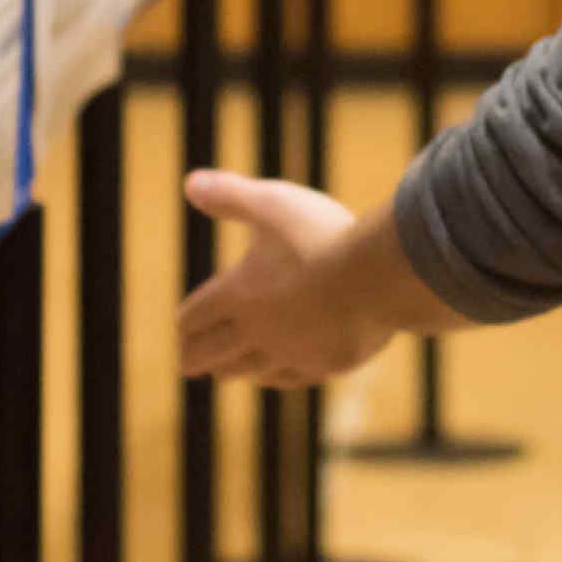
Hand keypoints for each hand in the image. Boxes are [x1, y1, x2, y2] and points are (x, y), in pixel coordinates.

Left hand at [177, 171, 391, 387]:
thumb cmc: (324, 235)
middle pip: (212, 352)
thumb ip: (231, 195)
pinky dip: (272, 377)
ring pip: (249, 370)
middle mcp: (259, 330)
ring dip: (229, 370)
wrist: (381, 279)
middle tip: (185, 362)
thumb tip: (190, 184)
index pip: (197, 316)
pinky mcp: (326, 365)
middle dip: (194, 356)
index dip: (185, 321)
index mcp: (239, 293)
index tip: (180, 326)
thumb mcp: (273, 203)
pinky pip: (289, 378)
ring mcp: (293, 352)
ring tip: (221, 371)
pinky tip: (274, 374)